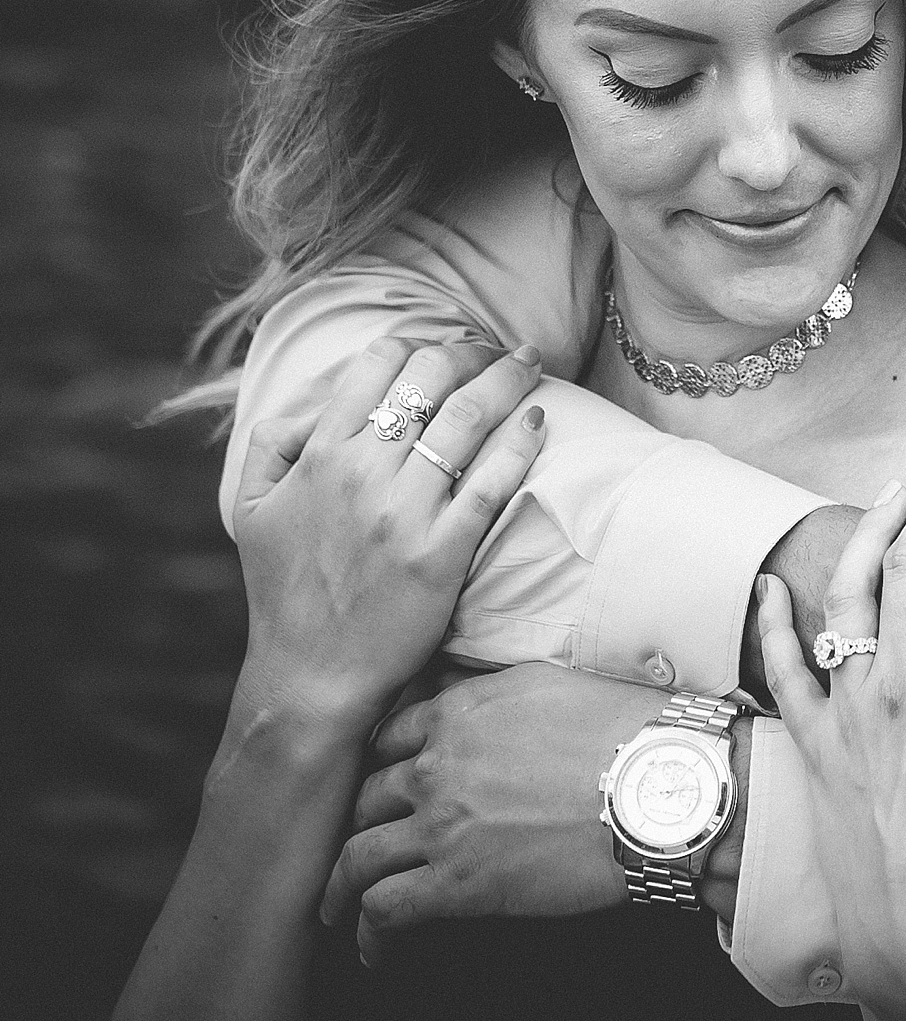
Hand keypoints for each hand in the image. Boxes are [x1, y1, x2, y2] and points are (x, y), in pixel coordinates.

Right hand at [232, 337, 546, 726]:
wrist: (312, 673)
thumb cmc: (285, 592)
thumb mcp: (252, 508)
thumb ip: (273, 445)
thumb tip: (315, 406)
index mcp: (319, 455)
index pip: (378, 365)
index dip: (418, 346)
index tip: (444, 351)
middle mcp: (363, 473)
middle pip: (430, 379)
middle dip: (470, 352)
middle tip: (495, 352)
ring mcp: (405, 512)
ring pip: (467, 419)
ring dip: (506, 380)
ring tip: (529, 363)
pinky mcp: (443, 552)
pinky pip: (491, 483)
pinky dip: (519, 443)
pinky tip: (538, 420)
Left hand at [320, 662, 671, 963]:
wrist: (664, 788)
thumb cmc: (629, 734)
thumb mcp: (552, 685)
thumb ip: (496, 696)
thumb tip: (479, 706)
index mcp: (459, 713)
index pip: (386, 739)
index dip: (374, 769)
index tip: (375, 793)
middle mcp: (437, 766)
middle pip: (363, 798)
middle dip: (352, 827)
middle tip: (350, 850)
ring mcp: (442, 827)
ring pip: (357, 857)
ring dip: (340, 888)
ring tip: (336, 909)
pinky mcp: (459, 885)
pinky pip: (385, 911)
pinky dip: (369, 935)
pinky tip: (373, 951)